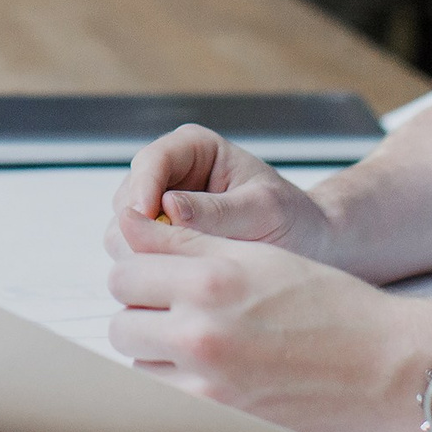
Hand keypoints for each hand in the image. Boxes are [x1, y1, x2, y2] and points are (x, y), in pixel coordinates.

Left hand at [104, 213, 431, 431]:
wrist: (388, 368)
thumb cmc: (331, 305)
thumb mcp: (260, 255)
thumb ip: (186, 241)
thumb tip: (124, 223)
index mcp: (212, 280)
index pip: (126, 269)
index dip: (141, 268)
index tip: (160, 273)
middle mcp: (201, 332)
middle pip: (122, 317)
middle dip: (143, 309)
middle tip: (178, 306)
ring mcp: (206, 384)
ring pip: (136, 360)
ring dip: (154, 348)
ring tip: (198, 339)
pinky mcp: (217, 421)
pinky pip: (160, 398)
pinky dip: (172, 383)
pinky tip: (206, 371)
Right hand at [106, 124, 340, 265]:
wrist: (308, 246)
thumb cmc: (293, 219)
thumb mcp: (263, 211)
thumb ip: (217, 211)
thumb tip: (167, 209)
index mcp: (192, 148)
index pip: (150, 162)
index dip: (142, 191)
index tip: (146, 221)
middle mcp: (167, 174)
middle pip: (127, 201)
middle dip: (141, 232)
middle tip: (169, 262)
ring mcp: (157, 209)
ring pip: (124, 233)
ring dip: (146, 255)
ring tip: (186, 275)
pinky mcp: (158, 241)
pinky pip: (137, 256)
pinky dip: (153, 271)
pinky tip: (183, 283)